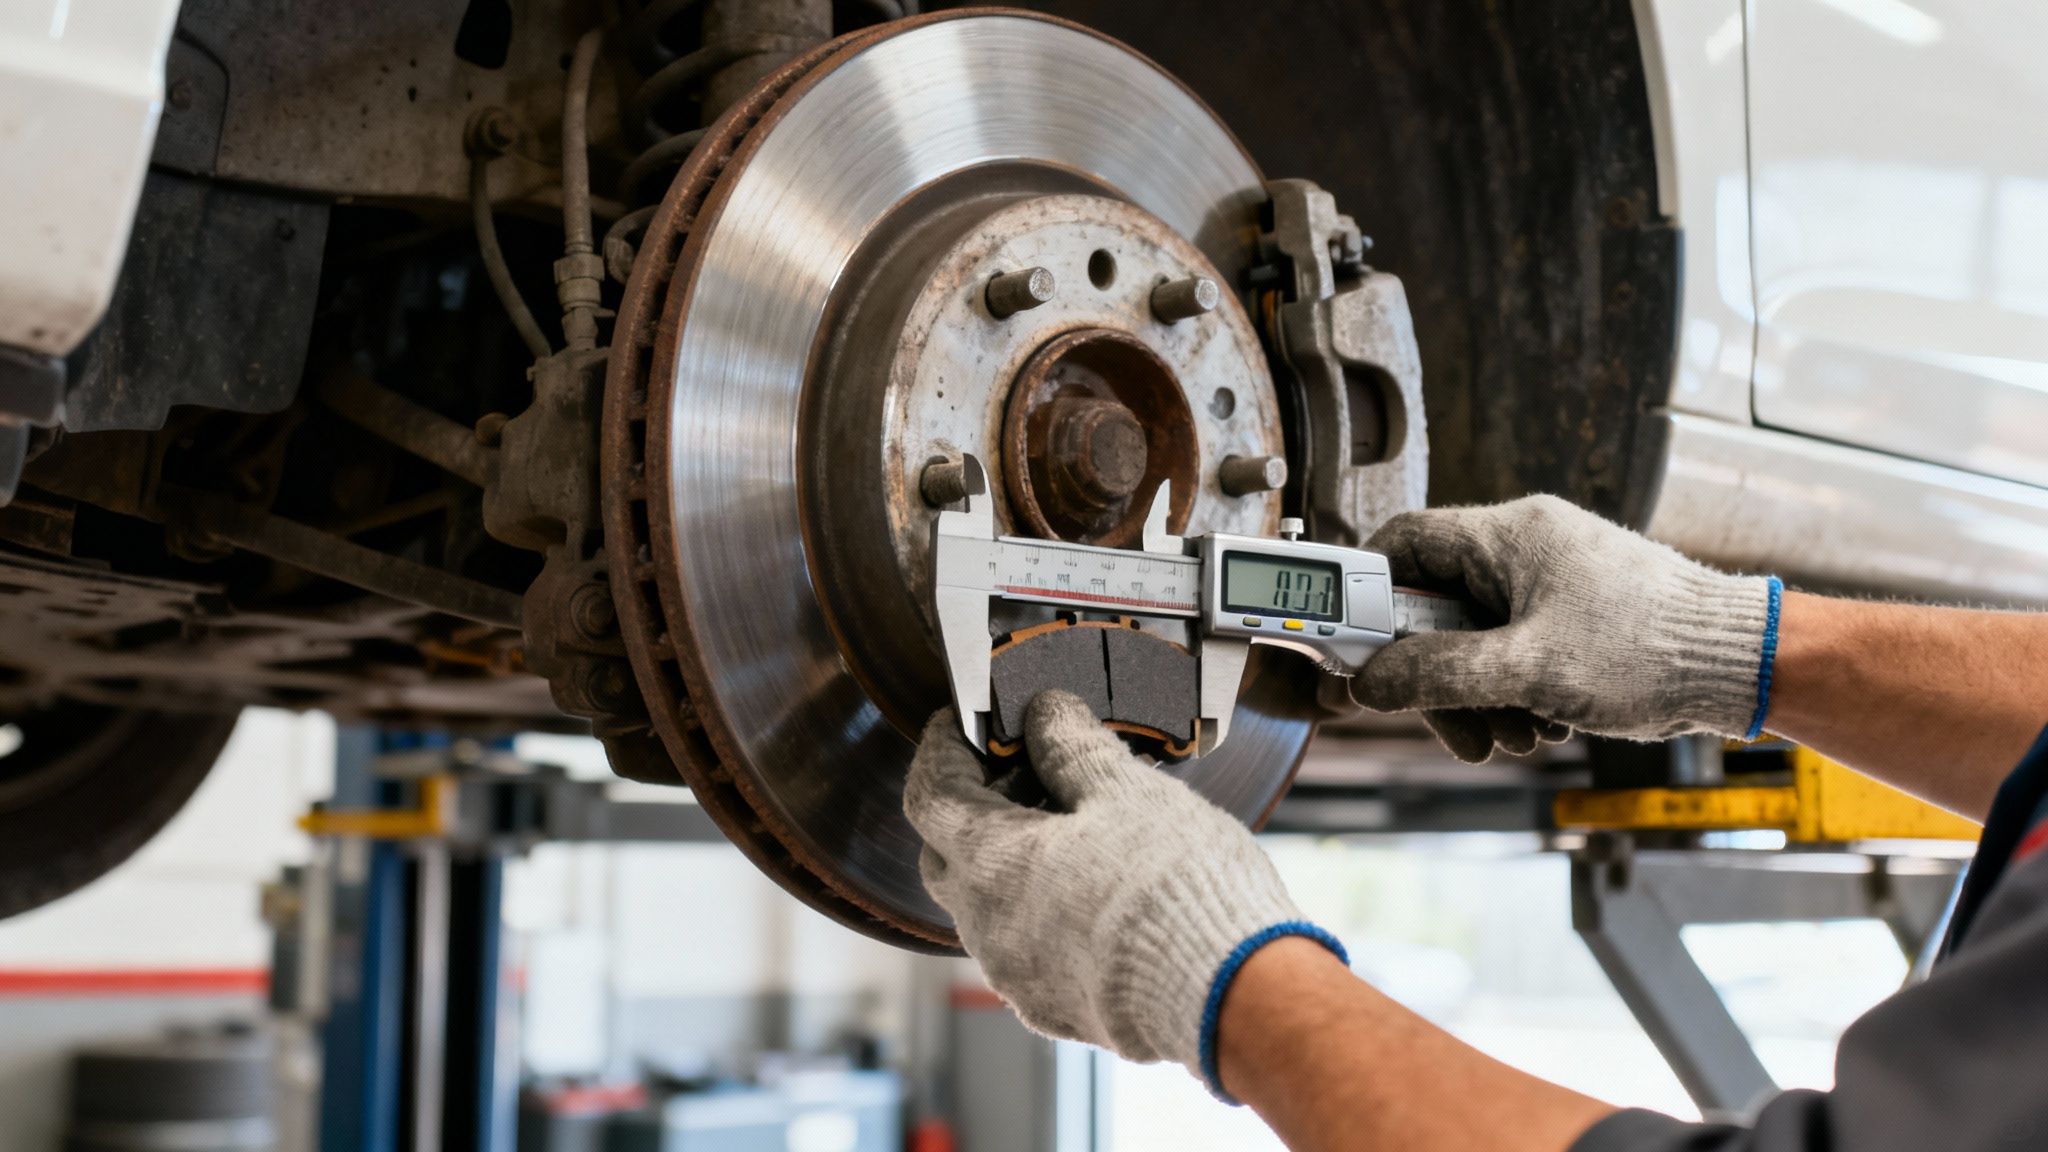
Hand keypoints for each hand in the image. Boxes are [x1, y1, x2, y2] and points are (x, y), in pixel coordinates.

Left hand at [904, 692, 1341, 1094]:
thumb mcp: (1124, 789)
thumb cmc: (1173, 887)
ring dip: (1012, 860)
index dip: (940, 749)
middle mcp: (986, 926)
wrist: (1226, 995)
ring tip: (1075, 825)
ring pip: (987, 906)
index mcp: (990, 863)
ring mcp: (1016, 975)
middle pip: (947, 853)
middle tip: (1025, 768)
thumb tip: (1045, 715)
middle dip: (973, 805)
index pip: (929, 794)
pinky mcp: (1054, 1007)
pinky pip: (1026, 948)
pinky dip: (1042, 907)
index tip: (961, 723)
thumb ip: (1071, 745)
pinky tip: (1095, 887)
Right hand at [1352, 495, 1777, 762]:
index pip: (1404, 541)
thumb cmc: (1652, 648)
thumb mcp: (1528, 670)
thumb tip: (1368, 683)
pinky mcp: (1574, 615)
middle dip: (1437, 675)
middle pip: (1436, 606)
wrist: (1740, 664)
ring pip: (1474, 638)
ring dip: (1480, 695)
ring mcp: (1550, 581)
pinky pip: (1513, 650)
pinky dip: (1516, 692)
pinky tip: (1548, 724)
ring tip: (1518, 735)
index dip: (1369, 591)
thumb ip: (1439, 674)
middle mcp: (1525, 548)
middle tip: (1448, 724)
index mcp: (1509, 535)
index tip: (1356, 646)